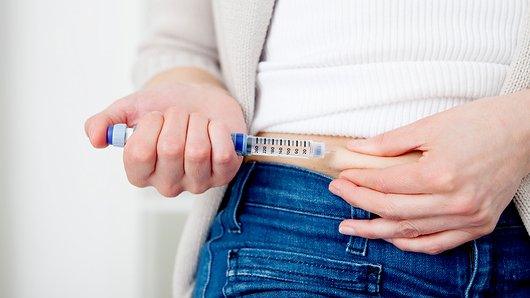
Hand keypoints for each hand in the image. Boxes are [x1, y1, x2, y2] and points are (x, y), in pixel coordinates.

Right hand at [85, 69, 246, 196]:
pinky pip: (223, 155)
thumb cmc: (166, 106)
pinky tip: (215, 128)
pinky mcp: (225, 175)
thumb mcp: (132, 108)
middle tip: (180, 116)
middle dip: (177, 119)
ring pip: (198, 152)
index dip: (149, 126)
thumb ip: (106, 122)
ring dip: (199, 123)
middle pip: (171, 150)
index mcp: (140, 172)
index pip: (138, 155)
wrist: (199, 97)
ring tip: (197, 121)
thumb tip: (95, 139)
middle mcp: (167, 184)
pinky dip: (220, 131)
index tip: (156, 116)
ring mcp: (198, 182)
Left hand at [329, 91, 529, 253]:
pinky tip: (390, 237)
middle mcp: (454, 201)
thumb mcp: (430, 126)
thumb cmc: (480, 123)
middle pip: (392, 210)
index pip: (385, 183)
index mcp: (440, 173)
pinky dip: (411, 242)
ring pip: (410, 231)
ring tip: (351, 227)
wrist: (525, 131)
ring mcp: (469, 217)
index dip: (358, 180)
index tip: (341, 176)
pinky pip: (437, 243)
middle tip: (338, 194)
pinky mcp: (479, 225)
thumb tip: (354, 150)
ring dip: (376, 230)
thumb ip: (389, 142)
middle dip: (359, 202)